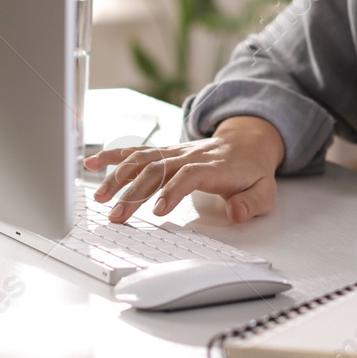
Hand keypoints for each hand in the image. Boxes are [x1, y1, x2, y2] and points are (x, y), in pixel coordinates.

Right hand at [83, 115, 285, 224]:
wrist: (247, 142)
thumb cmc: (252, 172)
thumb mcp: (265, 191)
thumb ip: (251, 203)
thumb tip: (236, 213)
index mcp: (214, 166)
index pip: (189, 175)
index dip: (172, 190)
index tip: (157, 209)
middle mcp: (189, 155)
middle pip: (158, 170)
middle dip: (135, 192)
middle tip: (117, 215)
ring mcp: (174, 152)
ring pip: (142, 160)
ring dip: (118, 176)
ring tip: (99, 196)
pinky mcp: (164, 152)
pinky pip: (136, 152)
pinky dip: (113, 156)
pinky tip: (91, 162)